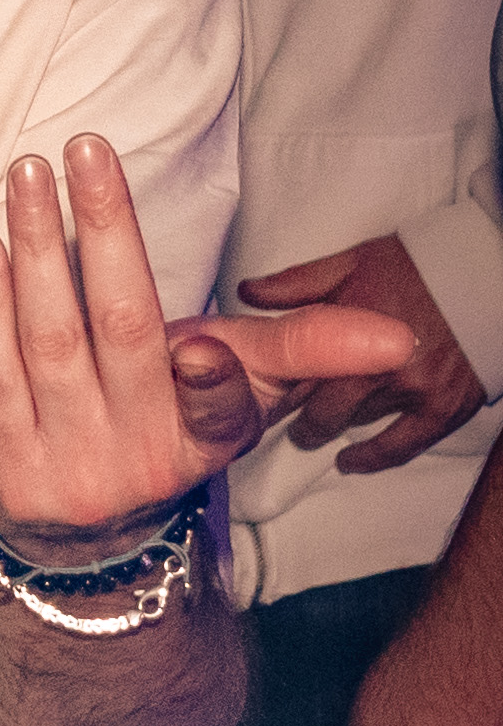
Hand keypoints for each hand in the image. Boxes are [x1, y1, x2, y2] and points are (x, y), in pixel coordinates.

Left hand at [0, 138, 416, 549]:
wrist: (84, 536)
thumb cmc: (164, 426)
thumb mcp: (243, 395)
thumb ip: (309, 349)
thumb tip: (398, 337)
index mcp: (205, 437)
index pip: (222, 413)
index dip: (214, 384)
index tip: (202, 350)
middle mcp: (141, 456)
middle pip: (123, 334)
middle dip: (103, 235)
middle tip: (84, 150)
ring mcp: (70, 465)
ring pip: (50, 345)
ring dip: (35, 252)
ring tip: (27, 175)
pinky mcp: (9, 471)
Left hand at [238, 234, 485, 471]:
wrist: (483, 277)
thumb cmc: (416, 266)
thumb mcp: (352, 263)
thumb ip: (297, 283)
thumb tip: (246, 291)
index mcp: (348, 327)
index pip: (296, 371)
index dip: (276, 385)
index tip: (265, 392)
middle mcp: (376, 365)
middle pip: (321, 406)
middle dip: (299, 415)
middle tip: (288, 419)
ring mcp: (411, 390)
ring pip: (354, 422)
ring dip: (333, 427)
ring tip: (314, 431)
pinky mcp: (442, 409)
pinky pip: (400, 447)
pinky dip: (371, 458)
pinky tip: (350, 461)